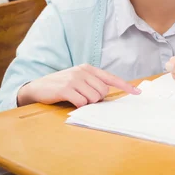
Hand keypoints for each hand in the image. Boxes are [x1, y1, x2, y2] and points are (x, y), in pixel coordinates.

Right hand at [17, 64, 140, 107]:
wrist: (37, 87)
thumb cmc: (60, 86)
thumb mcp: (77, 79)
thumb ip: (92, 83)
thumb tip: (106, 94)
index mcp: (88, 68)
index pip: (111, 78)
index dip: (125, 86)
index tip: (137, 93)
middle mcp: (82, 71)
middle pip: (103, 92)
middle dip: (96, 99)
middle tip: (83, 98)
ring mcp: (74, 79)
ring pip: (93, 98)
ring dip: (86, 103)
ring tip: (75, 99)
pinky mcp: (66, 88)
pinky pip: (81, 102)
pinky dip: (78, 106)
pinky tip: (70, 102)